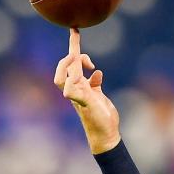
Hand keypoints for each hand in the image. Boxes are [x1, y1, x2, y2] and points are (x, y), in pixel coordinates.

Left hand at [54, 28, 120, 153]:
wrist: (105, 135)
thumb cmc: (97, 122)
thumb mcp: (89, 107)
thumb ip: (81, 96)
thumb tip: (68, 90)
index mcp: (75, 88)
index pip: (68, 67)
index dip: (70, 52)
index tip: (74, 38)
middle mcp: (77, 89)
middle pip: (68, 67)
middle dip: (72, 54)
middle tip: (78, 43)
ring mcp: (85, 92)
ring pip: (78, 72)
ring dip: (82, 62)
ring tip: (90, 63)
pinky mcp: (94, 96)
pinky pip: (91, 80)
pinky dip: (94, 74)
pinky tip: (99, 75)